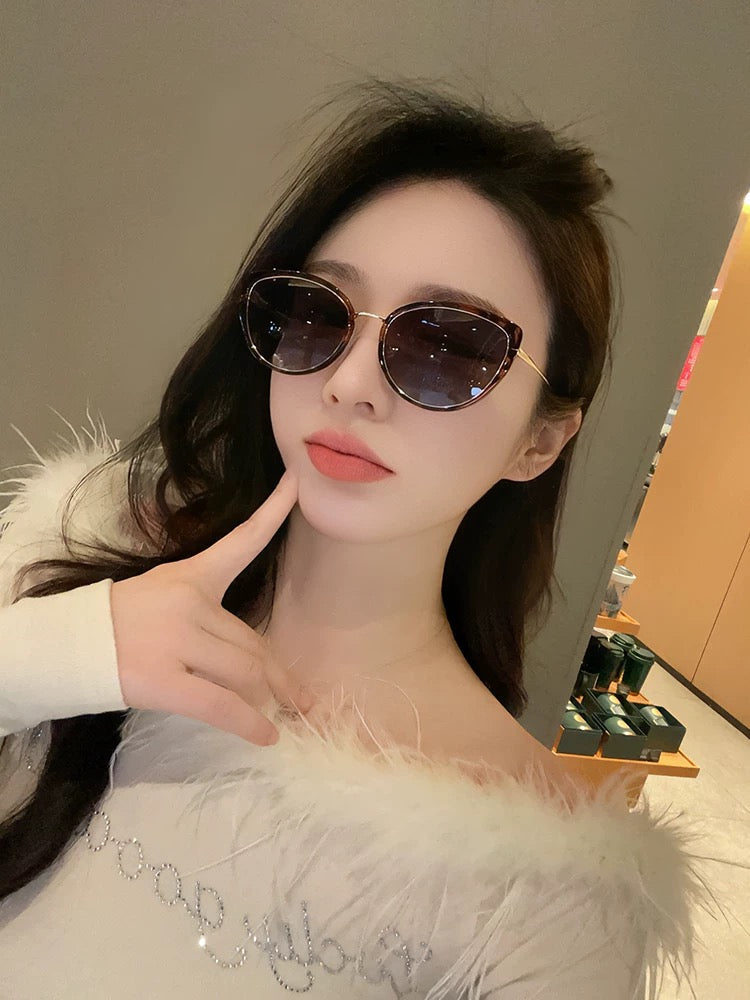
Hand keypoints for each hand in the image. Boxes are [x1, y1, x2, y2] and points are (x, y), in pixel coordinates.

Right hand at [111, 470, 306, 744]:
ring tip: (284, 716)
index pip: (240, 541)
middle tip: (303, 697)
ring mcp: (176, 641)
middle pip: (252, 641)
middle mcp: (189, 603)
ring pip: (245, 672)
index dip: (272, 511)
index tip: (297, 484)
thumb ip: (208, 619)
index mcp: (189, 575)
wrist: (64, 648)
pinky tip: (267, 736)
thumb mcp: (162, 599)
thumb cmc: (118, 624)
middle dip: (278, 675)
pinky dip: (249, 724)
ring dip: (267, 698)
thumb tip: (257, 666)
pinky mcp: (163, 680)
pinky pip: (220, 705)